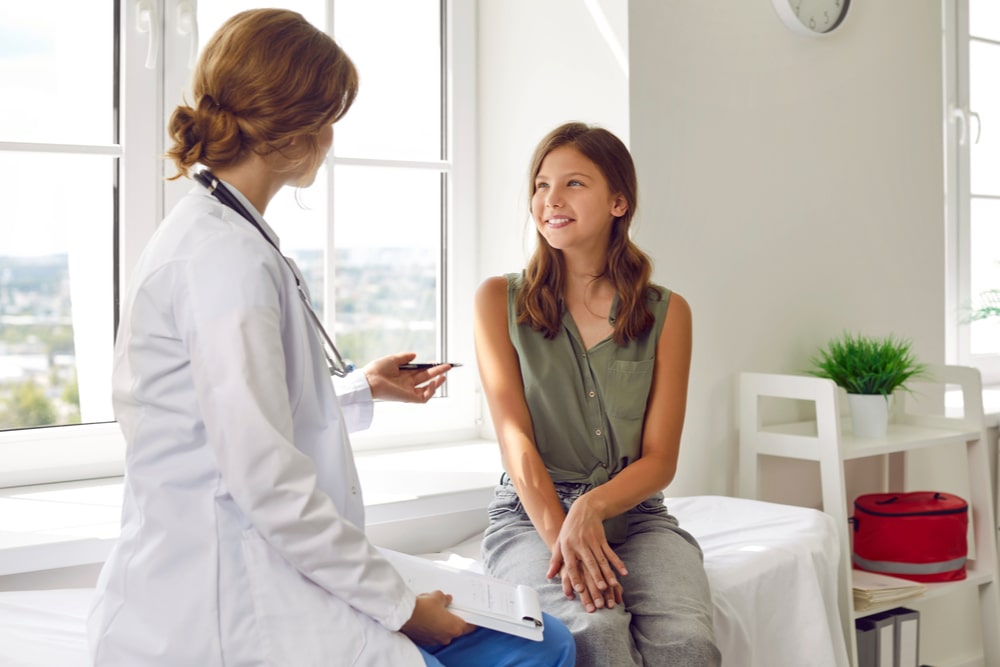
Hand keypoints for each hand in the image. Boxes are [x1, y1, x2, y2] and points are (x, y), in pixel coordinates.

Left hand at [362, 353, 452, 402]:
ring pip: (427, 389)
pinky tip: (433, 382)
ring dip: (437, 382)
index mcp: (402, 375)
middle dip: (437, 372)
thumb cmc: (376, 370)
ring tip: (444, 375)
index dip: (429, 366)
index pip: (420, 371)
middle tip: (448, 366)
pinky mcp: (408, 398)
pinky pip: (424, 397)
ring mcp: (408, 391)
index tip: (438, 361)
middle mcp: (406, 383)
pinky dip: (431, 391)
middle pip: (426, 378)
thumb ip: (404, 357)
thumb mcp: (392, 359)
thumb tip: (415, 355)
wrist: (368, 380)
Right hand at [400, 591, 474, 646]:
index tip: (471, 616)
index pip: (469, 626)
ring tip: (435, 610)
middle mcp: (446, 637)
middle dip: (453, 619)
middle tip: (450, 608)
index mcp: (454, 628)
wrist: (404, 615)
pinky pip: (431, 633)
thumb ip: (445, 599)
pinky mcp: (424, 640)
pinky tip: (426, 616)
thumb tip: (446, 599)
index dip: (470, 620)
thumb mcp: (438, 597)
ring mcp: (434, 640)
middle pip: (455, 628)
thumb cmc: (423, 607)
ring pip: (442, 631)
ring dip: (441, 623)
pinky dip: (431, 626)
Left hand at [546, 494, 627, 611]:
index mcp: (568, 547)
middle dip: (596, 576)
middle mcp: (580, 544)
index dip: (575, 577)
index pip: (571, 564)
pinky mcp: (602, 540)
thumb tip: (548, 577)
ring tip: (613, 585)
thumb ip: (555, 561)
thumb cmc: (569, 530)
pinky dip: (618, 563)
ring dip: (608, 573)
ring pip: (602, 560)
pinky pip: (611, 553)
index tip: (579, 589)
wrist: (584, 509)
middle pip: (590, 563)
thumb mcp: (559, 542)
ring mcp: (593, 542)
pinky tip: (624, 573)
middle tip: (601, 589)